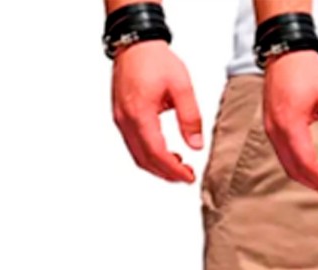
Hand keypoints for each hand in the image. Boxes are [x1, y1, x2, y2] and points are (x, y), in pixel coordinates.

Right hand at [112, 41, 202, 183]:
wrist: (135, 42)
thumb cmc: (155, 59)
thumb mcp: (182, 87)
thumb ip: (190, 118)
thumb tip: (196, 145)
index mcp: (140, 113)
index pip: (156, 153)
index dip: (174, 170)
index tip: (189, 178)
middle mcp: (126, 119)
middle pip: (145, 160)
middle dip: (167, 173)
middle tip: (187, 177)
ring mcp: (121, 118)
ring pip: (137, 155)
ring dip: (158, 166)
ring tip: (180, 167)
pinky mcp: (121, 116)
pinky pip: (134, 144)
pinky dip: (149, 155)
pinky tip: (166, 153)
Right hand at [263, 51, 317, 192]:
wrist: (284, 53)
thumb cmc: (306, 71)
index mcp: (291, 124)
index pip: (307, 164)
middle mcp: (277, 131)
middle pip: (296, 170)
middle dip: (317, 184)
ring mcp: (271, 130)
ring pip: (288, 166)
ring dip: (308, 177)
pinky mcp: (271, 128)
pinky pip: (283, 156)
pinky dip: (299, 166)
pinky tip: (313, 164)